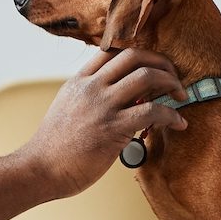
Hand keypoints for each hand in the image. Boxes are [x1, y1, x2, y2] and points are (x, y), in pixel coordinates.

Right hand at [22, 48, 187, 195]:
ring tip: (181, 96)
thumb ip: (90, 98)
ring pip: (147, 76)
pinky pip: (153, 111)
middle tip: (174, 78)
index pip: (114, 51)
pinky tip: (179, 123)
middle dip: (161, 62)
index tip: (154, 67)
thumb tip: (119, 99)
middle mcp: (92, 86)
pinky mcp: (113, 127)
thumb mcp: (67, 108)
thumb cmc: (54, 147)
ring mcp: (102, 105)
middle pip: (134, 55)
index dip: (140, 55)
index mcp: (79, 80)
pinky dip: (172, 115)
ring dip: (172, 83)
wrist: (40, 168)